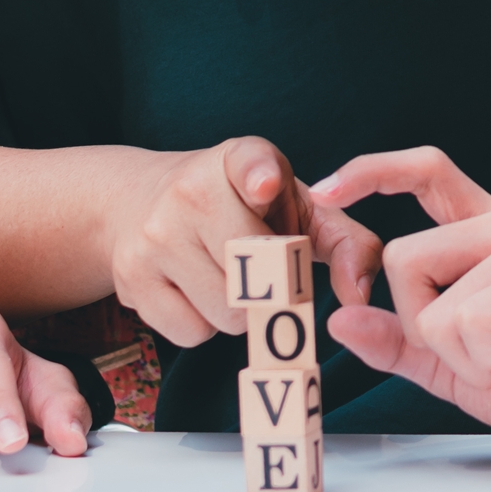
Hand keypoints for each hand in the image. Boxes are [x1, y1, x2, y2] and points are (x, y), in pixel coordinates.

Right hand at [106, 137, 381, 346]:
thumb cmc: (238, 209)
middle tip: (264, 270)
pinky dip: (204, 324)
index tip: (265, 185)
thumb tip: (359, 296)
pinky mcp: (131, 278)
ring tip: (228, 275)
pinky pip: (191, 332)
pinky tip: (195, 289)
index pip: (249, 162)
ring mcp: (154, 235)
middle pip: (256, 272)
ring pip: (226, 312)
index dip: (260, 175)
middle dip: (273, 285)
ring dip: (240, 310)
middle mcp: (190, 189)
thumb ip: (345, 242)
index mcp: (237, 159)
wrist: (137, 202)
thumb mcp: (294, 206)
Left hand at [312, 148, 490, 464]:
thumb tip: (340, 319)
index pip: (427, 172)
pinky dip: (489, 357)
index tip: (322, 190)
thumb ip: (401, 343)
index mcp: (490, 233)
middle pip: (402, 257)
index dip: (372, 171)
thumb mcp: (457, 368)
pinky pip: (470, 319)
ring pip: (433, 301)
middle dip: (423, 327)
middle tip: (489, 349)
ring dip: (466, 354)